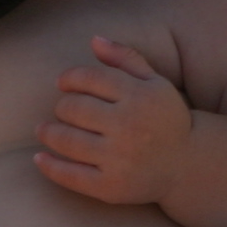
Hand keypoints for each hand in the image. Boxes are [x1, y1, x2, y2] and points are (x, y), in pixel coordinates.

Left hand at [36, 37, 191, 205]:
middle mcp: (129, 126)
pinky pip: (70, 176)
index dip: (69, 78)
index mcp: (140, 96)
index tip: (63, 84)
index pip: (89, 78)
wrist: (186, 164)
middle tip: (61, 110)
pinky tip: (40, 158)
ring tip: (44, 130)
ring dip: (48, 133)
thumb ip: (125, 58)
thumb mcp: (154, 82)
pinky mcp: (111, 186)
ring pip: (67, 140)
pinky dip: (49, 166)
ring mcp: (119, 158)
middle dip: (62, 107)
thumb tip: (94, 40)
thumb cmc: (165, 118)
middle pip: (74, 109)